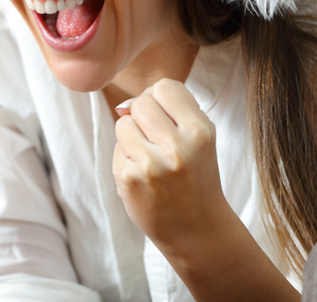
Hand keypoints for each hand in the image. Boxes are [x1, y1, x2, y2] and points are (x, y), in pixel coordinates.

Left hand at [112, 79, 229, 254]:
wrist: (196, 229)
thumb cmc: (195, 176)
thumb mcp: (199, 139)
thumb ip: (171, 111)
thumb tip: (123, 105)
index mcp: (200, 131)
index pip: (165, 87)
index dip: (159, 98)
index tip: (165, 116)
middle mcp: (177, 147)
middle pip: (140, 103)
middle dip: (143, 118)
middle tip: (156, 140)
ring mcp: (151, 165)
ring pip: (123, 124)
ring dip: (131, 137)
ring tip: (150, 158)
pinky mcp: (129, 179)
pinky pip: (116, 150)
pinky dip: (125, 159)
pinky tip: (143, 176)